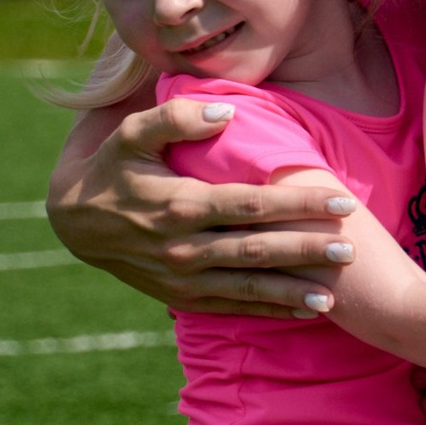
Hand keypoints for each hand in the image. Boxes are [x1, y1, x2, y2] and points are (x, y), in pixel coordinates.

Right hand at [46, 97, 358, 318]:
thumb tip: (226, 114)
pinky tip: (303, 310)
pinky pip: (231, 306)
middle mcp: (184, 247)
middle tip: (352, 248)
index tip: (341, 201)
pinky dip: (269, 310)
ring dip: (293, 291)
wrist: (73, 223)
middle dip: (307, 249)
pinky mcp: (180, 297)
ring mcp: (182, 278)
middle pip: (258, 250)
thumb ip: (176, 117)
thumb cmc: (111, 168)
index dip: (298, 203)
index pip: (252, 204)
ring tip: (334, 293)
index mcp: (180, 204)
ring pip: (248, 286)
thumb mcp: (130, 133)